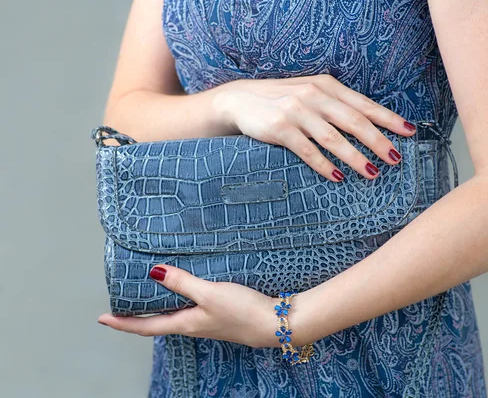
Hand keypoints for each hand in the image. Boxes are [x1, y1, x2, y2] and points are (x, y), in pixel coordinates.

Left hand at [97, 265, 281, 348]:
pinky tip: (185, 293)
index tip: (103, 319)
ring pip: (174, 317)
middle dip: (138, 317)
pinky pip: (190, 311)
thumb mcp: (210, 293)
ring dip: (158, 309)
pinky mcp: (220, 316)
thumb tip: (154, 273)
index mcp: (186, 323)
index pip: (146, 326)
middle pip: (158, 323)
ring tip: (148, 298)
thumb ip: (183, 283)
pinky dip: (178, 303)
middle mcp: (193, 326)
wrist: (274, 324)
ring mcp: (206, 322)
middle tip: (122, 307)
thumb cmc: (243, 311)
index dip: (123, 323)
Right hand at [213, 74, 416, 180]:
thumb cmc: (283, 100)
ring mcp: (296, 111)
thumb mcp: (311, 94)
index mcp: (327, 86)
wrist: (241, 100)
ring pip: (333, 138)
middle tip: (395, 159)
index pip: (364, 104)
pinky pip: (307, 151)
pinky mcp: (280, 129)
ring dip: (355, 157)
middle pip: (354, 121)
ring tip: (371, 173)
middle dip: (377, 141)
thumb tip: (369, 125)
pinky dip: (323, 165)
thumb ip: (336, 105)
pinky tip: (337, 177)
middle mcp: (315, 96)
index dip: (388, 119)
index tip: (410, 132)